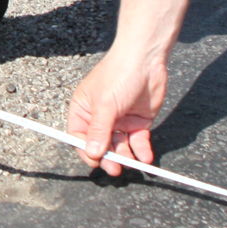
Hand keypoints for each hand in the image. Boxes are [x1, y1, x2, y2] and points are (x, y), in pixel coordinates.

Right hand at [67, 45, 168, 175]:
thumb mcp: (105, 105)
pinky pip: (138, 141)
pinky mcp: (138, 121)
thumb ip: (99, 131)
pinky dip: (141, 150)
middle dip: (109, 158)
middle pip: (101, 145)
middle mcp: (100, 118)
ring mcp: (120, 120)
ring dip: (126, 156)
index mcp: (83, 110)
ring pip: (120, 146)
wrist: (146, 59)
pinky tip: (145, 157)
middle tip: (116, 169)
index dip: (87, 151)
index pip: (80, 137)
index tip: (96, 162)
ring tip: (134, 162)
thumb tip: (92, 153)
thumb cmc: (118, 74)